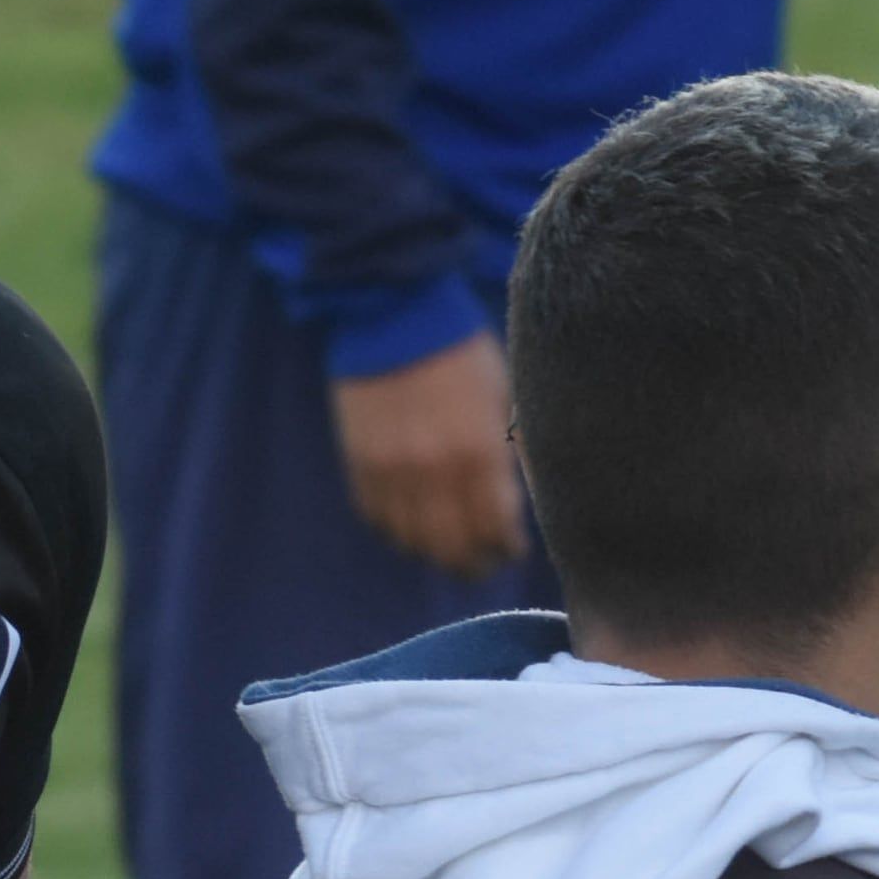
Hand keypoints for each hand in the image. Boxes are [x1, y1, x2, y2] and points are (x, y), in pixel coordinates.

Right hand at [330, 333, 526, 574]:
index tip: (511, 549)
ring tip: (449, 550)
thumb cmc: (461, 352)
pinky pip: (378, 519)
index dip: (505, 548)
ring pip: (413, 542)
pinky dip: (397, 530)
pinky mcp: (360, 465)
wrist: (394, 315)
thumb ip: (511, 450)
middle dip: (472, 563)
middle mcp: (434, 472)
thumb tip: (518, 499)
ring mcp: (392, 472)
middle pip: (453, 548)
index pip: (494, 529)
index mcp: (478, 452)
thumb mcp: (503, 397)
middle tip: (483, 562)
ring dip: (434, 552)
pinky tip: (413, 525)